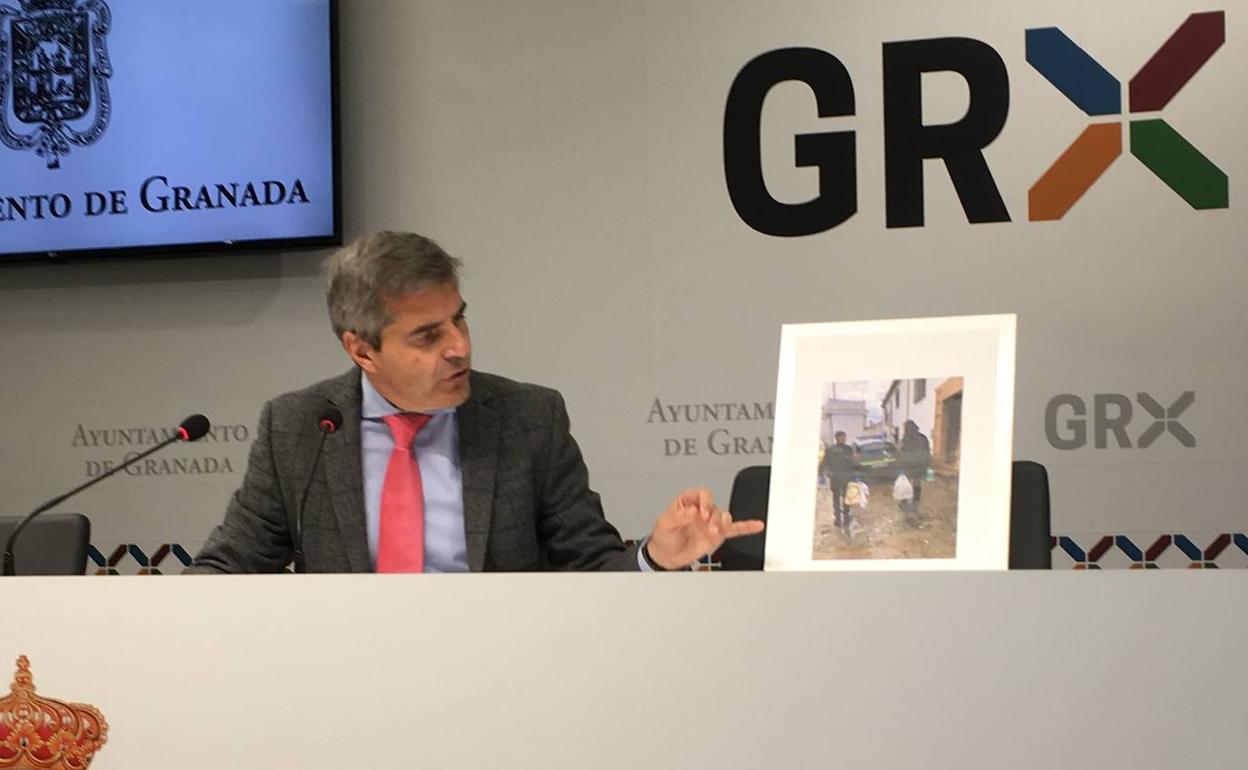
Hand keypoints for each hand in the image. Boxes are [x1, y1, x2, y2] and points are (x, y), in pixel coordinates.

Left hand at [644, 487, 764, 569]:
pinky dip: (746, 527)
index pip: (702, 494)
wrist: (667, 555)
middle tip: (708, 528)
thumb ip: (679, 516)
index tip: (701, 513)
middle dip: (713, 518)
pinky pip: (734, 529)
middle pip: (715, 507)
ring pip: (724, 518)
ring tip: (714, 533)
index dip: (705, 501)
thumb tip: (692, 511)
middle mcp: (702, 510)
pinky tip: (757, 526)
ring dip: (722, 525)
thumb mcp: (666, 523)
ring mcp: (711, 523)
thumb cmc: (665, 536)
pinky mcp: (717, 535)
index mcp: (689, 502)